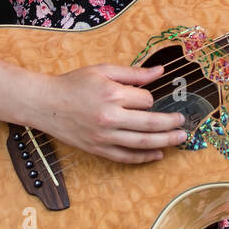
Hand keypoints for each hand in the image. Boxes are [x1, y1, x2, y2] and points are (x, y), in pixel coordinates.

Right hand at [33, 64, 188, 163]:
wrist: (45, 103)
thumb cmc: (73, 84)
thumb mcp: (103, 70)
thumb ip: (133, 73)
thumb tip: (160, 71)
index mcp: (112, 95)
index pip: (145, 100)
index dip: (150, 99)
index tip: (146, 98)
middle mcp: (110, 117)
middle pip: (150, 123)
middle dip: (171, 124)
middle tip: (183, 123)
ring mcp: (104, 136)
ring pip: (142, 143)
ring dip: (165, 142)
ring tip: (179, 138)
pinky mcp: (98, 149)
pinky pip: (125, 157)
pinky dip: (144, 158)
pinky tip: (157, 155)